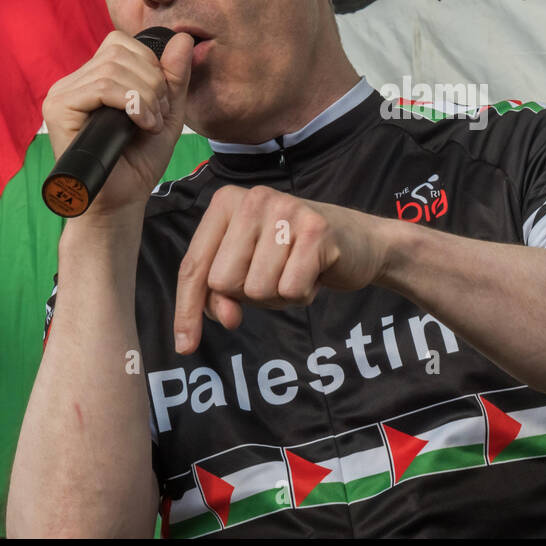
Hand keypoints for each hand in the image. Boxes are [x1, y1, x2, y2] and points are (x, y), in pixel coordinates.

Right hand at [41, 30, 193, 217]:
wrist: (123, 200)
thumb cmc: (140, 160)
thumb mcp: (167, 112)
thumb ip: (175, 76)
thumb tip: (182, 37)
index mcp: (95, 78)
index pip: (122, 44)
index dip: (151, 66)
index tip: (162, 103)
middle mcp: (75, 82)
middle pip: (119, 51)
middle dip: (152, 82)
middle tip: (157, 117)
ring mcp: (63, 94)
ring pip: (112, 68)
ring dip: (145, 96)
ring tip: (150, 124)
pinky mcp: (58, 109)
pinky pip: (99, 87)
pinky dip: (130, 102)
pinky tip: (139, 125)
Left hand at [173, 185, 390, 352]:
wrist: (359, 242)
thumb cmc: (293, 256)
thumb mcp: (248, 270)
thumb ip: (221, 294)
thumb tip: (225, 318)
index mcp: (226, 203)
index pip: (194, 265)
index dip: (187, 309)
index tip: (185, 346)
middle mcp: (253, 199)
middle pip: (223, 281)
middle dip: (247, 294)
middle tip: (274, 276)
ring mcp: (286, 211)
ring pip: (257, 289)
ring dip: (277, 295)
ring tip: (295, 272)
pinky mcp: (316, 230)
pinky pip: (291, 290)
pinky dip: (302, 295)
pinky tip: (313, 274)